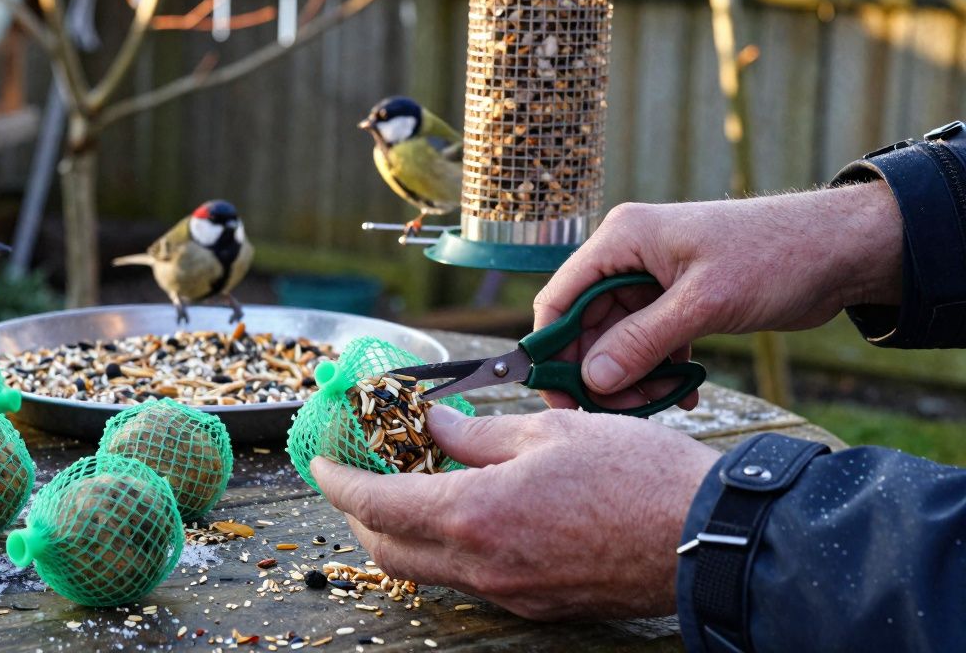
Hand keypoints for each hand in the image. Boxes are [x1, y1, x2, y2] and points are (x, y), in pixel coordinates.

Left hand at [311, 405, 719, 619]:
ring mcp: (509, 592)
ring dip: (400, 534)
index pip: (379, 503)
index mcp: (475, 515)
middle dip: (359, 514)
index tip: (321, 463)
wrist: (705, 539)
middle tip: (355, 477)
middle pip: (389, 550)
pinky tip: (460, 515)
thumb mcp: (549, 432)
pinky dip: (444, 549)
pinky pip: (467, 581)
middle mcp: (482, 564)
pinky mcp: (537, 603)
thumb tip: (434, 425)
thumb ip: (478, 433)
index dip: (341, 482)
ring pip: (426, 571)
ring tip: (404, 491)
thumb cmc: (636, 477)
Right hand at [533, 182, 902, 407]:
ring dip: (632, 378)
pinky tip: (683, 395)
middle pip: (586, 326)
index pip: (560, 299)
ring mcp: (653, 279)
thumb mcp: (704, 303)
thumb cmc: (776, 257)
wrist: (842, 249)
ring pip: (618, 341)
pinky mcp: (678, 301)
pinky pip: (650, 344)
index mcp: (622, 239)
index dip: (552, 351)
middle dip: (598, 373)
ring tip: (660, 402)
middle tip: (618, 414)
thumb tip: (591, 379)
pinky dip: (660, 371)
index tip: (560, 398)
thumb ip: (644, 341)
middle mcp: (629, 256)